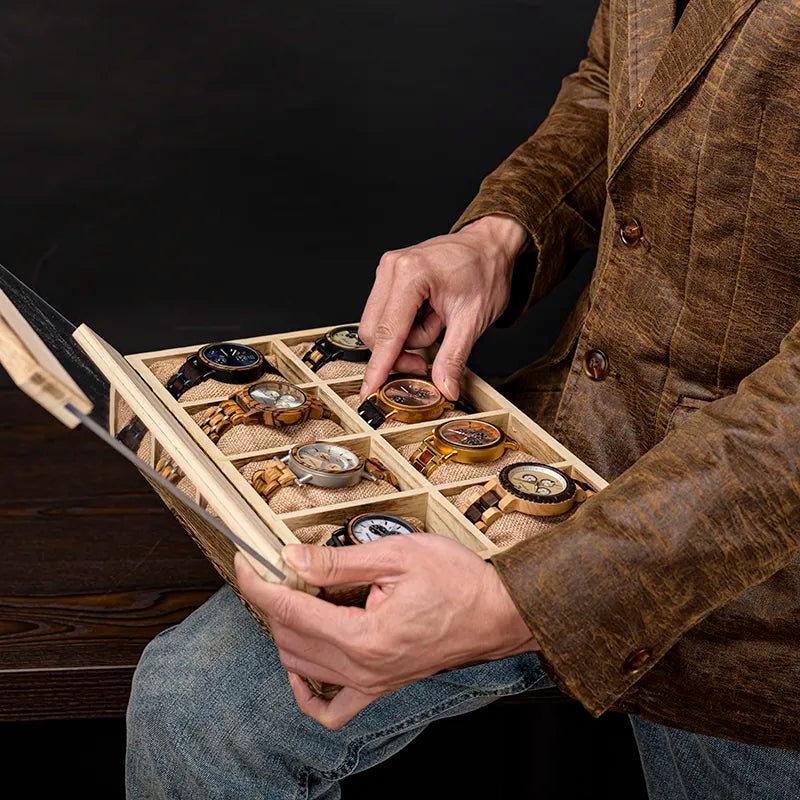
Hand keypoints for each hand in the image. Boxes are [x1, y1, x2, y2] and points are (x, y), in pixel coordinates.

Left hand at [234, 534, 538, 728]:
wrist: (498, 613)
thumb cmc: (458, 582)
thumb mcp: (396, 555)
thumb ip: (339, 562)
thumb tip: (293, 559)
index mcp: (365, 636)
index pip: (290, 612)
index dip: (260, 585)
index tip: (247, 564)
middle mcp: (364, 668)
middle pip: (289, 639)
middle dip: (273, 602)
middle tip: (276, 570)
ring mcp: (372, 682)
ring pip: (302, 667)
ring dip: (286, 633)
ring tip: (293, 599)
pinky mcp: (382, 685)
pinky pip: (334, 708)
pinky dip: (308, 691)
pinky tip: (303, 666)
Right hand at [358, 215, 528, 399]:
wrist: (490, 245)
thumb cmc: (485, 272)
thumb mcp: (473, 320)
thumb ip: (454, 357)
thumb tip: (445, 388)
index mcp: (411, 274)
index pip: (387, 332)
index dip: (379, 366)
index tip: (369, 390)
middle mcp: (392, 268)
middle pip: (375, 331)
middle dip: (401, 352)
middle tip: (429, 358)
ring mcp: (387, 270)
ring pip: (379, 326)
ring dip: (408, 337)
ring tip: (438, 322)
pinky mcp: (389, 276)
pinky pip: (386, 315)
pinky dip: (406, 326)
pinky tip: (429, 314)